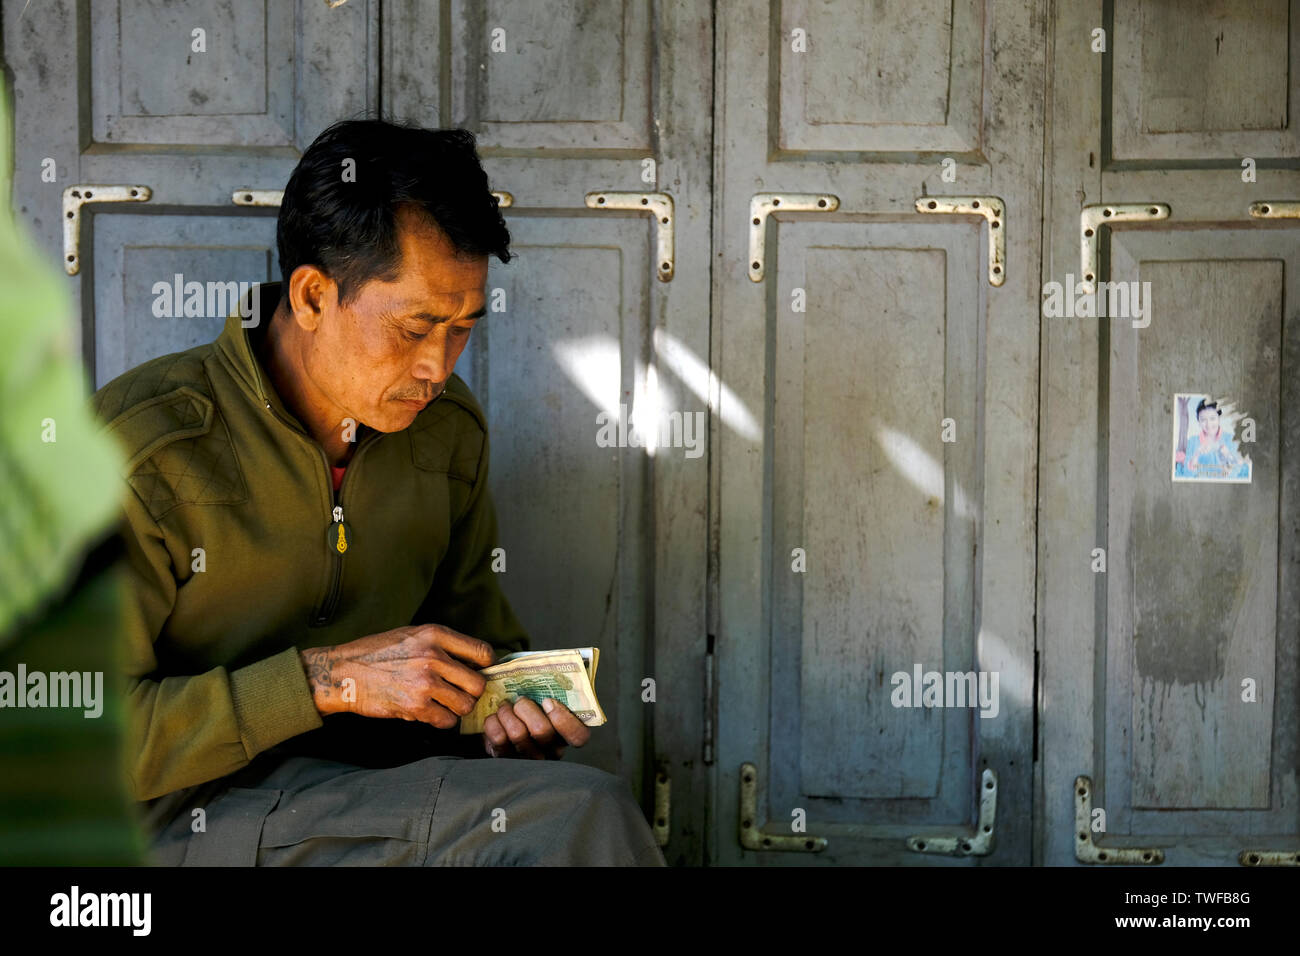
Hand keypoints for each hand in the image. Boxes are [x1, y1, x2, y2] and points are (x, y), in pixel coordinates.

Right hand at [300, 624, 492, 727]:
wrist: (344, 672)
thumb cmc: (377, 652)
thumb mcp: (412, 635)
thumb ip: (442, 644)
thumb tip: (472, 661)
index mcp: (435, 634)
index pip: (482, 652)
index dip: (487, 666)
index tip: (481, 672)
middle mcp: (434, 657)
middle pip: (478, 684)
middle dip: (472, 692)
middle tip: (461, 693)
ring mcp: (425, 683)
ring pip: (465, 705)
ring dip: (457, 708)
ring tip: (444, 704)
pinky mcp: (415, 706)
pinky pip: (446, 720)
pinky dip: (442, 721)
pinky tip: (430, 713)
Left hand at [482, 697, 590, 758]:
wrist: (498, 724)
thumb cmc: (526, 706)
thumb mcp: (542, 698)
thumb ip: (550, 688)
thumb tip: (548, 665)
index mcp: (566, 734)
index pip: (579, 736)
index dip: (565, 720)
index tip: (548, 701)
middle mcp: (550, 750)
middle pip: (542, 730)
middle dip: (526, 708)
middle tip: (520, 700)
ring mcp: (527, 758)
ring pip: (518, 733)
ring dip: (507, 712)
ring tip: (505, 706)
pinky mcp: (504, 759)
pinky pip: (498, 738)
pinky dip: (493, 722)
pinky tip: (495, 718)